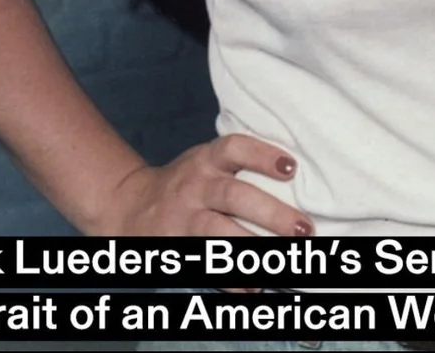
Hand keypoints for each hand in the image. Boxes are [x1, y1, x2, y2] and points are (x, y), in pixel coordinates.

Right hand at [98, 133, 312, 279]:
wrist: (131, 205)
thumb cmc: (186, 181)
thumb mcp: (206, 161)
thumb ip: (239, 163)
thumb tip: (296, 175)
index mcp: (206, 160)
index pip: (235, 148)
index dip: (262, 155)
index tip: (291, 168)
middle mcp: (196, 186)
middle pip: (234, 196)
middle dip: (271, 213)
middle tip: (303, 228)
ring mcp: (185, 219)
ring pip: (218, 233)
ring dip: (252, 249)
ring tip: (282, 262)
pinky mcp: (178, 248)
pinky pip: (206, 265)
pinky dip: (230, 281)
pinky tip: (254, 287)